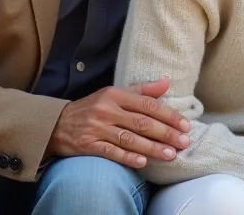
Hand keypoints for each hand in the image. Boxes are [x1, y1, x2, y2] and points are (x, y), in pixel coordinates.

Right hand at [48, 77, 191, 167]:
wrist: (58, 123)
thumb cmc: (93, 107)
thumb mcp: (115, 93)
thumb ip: (142, 90)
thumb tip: (166, 81)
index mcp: (115, 95)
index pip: (148, 104)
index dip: (168, 115)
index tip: (185, 125)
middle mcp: (107, 110)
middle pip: (141, 123)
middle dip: (165, 133)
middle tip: (184, 142)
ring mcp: (97, 129)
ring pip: (129, 139)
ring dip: (152, 148)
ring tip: (170, 155)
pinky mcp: (88, 145)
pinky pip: (111, 152)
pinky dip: (128, 157)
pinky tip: (143, 162)